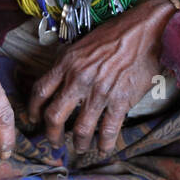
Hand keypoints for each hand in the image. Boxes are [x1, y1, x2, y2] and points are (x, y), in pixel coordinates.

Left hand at [23, 0, 177, 154]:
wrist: (146, 30)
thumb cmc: (116, 33)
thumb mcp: (83, 43)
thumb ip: (69, 63)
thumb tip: (60, 81)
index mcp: (67, 63)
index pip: (40, 91)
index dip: (33, 109)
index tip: (34, 118)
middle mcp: (79, 79)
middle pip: (54, 116)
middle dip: (51, 134)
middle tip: (54, 142)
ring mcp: (99, 92)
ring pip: (81, 129)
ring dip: (79, 143)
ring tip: (80, 148)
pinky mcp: (120, 100)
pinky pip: (108, 130)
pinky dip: (105, 144)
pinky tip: (103, 149)